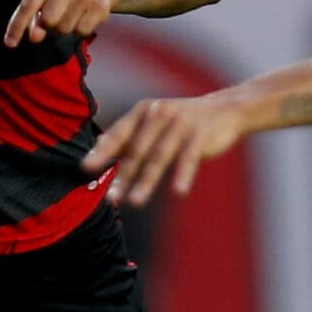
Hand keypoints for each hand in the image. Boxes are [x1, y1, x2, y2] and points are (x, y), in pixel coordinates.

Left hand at [6, 0, 114, 47]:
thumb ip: (33, 16)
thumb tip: (35, 37)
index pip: (29, 4)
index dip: (17, 25)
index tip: (10, 43)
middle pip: (48, 20)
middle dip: (47, 25)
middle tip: (54, 18)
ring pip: (64, 28)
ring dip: (63, 28)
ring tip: (70, 14)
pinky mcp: (100, 7)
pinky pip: (81, 32)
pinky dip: (78, 30)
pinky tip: (82, 18)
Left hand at [81, 94, 248, 206]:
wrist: (225, 109)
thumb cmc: (183, 120)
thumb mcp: (154, 122)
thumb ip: (130, 135)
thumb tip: (98, 146)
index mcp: (143, 111)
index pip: (118, 133)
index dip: (102, 152)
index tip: (86, 168)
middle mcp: (158, 114)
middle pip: (137, 150)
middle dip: (122, 176)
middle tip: (110, 198)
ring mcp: (180, 123)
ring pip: (159, 157)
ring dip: (146, 181)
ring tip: (134, 202)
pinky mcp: (200, 134)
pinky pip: (189, 158)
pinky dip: (183, 175)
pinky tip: (177, 192)